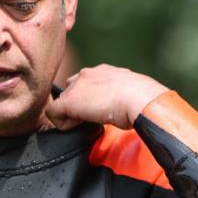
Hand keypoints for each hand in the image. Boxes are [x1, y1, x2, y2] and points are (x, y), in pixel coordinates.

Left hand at [43, 64, 168, 130]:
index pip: (85, 84)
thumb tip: (124, 106)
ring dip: (73, 115)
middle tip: (94, 118)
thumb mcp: (132, 93)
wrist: (140, 98)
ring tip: (91, 122)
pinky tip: (83, 126)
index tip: (101, 111)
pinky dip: (65, 125)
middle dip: (78, 107)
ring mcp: (76, 87)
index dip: (89, 100)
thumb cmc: (143, 99)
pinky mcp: (68, 102)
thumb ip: (121, 95)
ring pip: (62, 102)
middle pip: (70, 92)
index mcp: (103, 72)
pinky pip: (54, 114)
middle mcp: (87, 74)